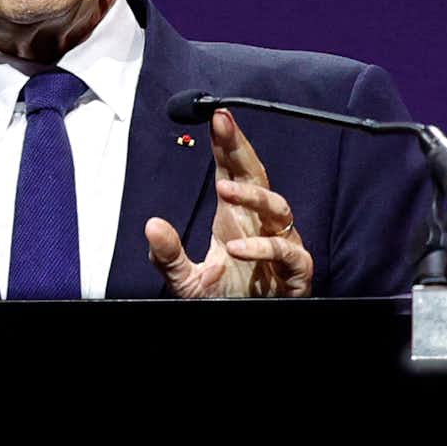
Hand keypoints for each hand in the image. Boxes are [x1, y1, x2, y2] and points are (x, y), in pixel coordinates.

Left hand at [145, 109, 312, 298]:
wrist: (247, 328)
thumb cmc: (223, 300)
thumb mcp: (185, 280)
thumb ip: (168, 256)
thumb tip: (151, 225)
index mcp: (237, 219)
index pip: (234, 172)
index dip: (227, 144)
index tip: (216, 117)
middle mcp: (261, 226)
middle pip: (258, 176)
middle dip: (241, 148)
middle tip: (223, 124)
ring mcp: (281, 246)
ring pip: (278, 208)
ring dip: (253, 196)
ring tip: (224, 190)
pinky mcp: (295, 272)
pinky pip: (286, 252)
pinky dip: (262, 248)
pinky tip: (236, 248)